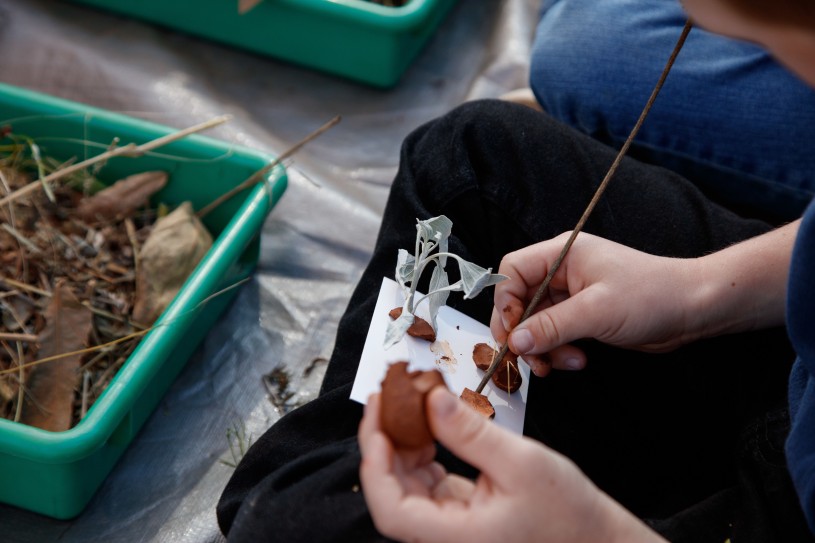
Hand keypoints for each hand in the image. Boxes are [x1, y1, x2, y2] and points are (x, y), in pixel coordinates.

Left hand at [358, 387, 664, 542]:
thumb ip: (472, 433)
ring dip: (404, 445)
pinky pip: (429, 484)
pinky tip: (431, 425)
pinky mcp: (460, 515)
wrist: (594, 538)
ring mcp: (451, 528)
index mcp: (455, 536)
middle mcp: (446, 537)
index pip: (390, 508)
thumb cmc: (568, 513)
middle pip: (393, 493)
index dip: (375, 462)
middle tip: (388, 398)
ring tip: (409, 404)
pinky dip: (425, 453)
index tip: (378, 418)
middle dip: (386, 443)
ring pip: (408, 487)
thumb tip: (432, 400)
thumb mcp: (521, 463)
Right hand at [490, 232, 699, 375]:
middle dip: (523, 333)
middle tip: (527, 358)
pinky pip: (555, 334)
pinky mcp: (583, 316)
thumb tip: (515, 341)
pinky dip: (559, 350)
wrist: (693, 309)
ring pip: (536, 323)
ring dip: (543, 348)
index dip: (505, 302)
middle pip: (520, 301)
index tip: (513, 331)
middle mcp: (562, 272)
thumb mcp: (596, 311)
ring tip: (561, 364)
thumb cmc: (652, 295)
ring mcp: (572, 295)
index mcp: (562, 254)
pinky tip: (577, 361)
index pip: (513, 272)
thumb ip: (551, 326)